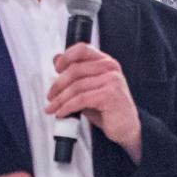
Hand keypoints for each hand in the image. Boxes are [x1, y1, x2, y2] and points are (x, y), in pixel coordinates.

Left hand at [45, 43, 141, 162]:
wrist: (126, 128)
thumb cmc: (107, 108)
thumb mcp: (88, 88)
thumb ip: (75, 75)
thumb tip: (56, 59)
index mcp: (105, 62)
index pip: (82, 49)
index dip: (66, 57)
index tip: (56, 69)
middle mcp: (110, 68)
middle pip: (74, 70)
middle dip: (57, 85)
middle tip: (50, 96)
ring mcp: (112, 80)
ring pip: (76, 87)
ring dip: (59, 100)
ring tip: (52, 108)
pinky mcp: (110, 95)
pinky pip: (80, 100)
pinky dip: (67, 107)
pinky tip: (61, 113)